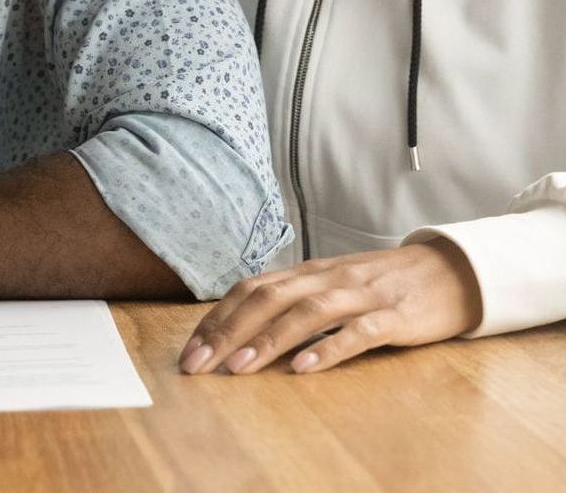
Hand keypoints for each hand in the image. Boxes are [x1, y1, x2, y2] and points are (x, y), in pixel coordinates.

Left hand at [179, 240, 482, 375]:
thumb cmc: (382, 284)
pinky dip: (329, 349)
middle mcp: (328, 278)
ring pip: (307, 312)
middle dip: (229, 331)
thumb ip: (294, 299)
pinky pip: (359, 333)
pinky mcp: (394, 316)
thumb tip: (243, 327)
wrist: (449, 271)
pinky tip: (305, 368)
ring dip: (269, 340)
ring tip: (240, 367)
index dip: (218, 317)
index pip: (252, 289)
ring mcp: (362, 295)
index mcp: (309, 272)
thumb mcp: (332, 286)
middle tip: (200, 364)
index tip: (191, 350)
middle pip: (269, 298)